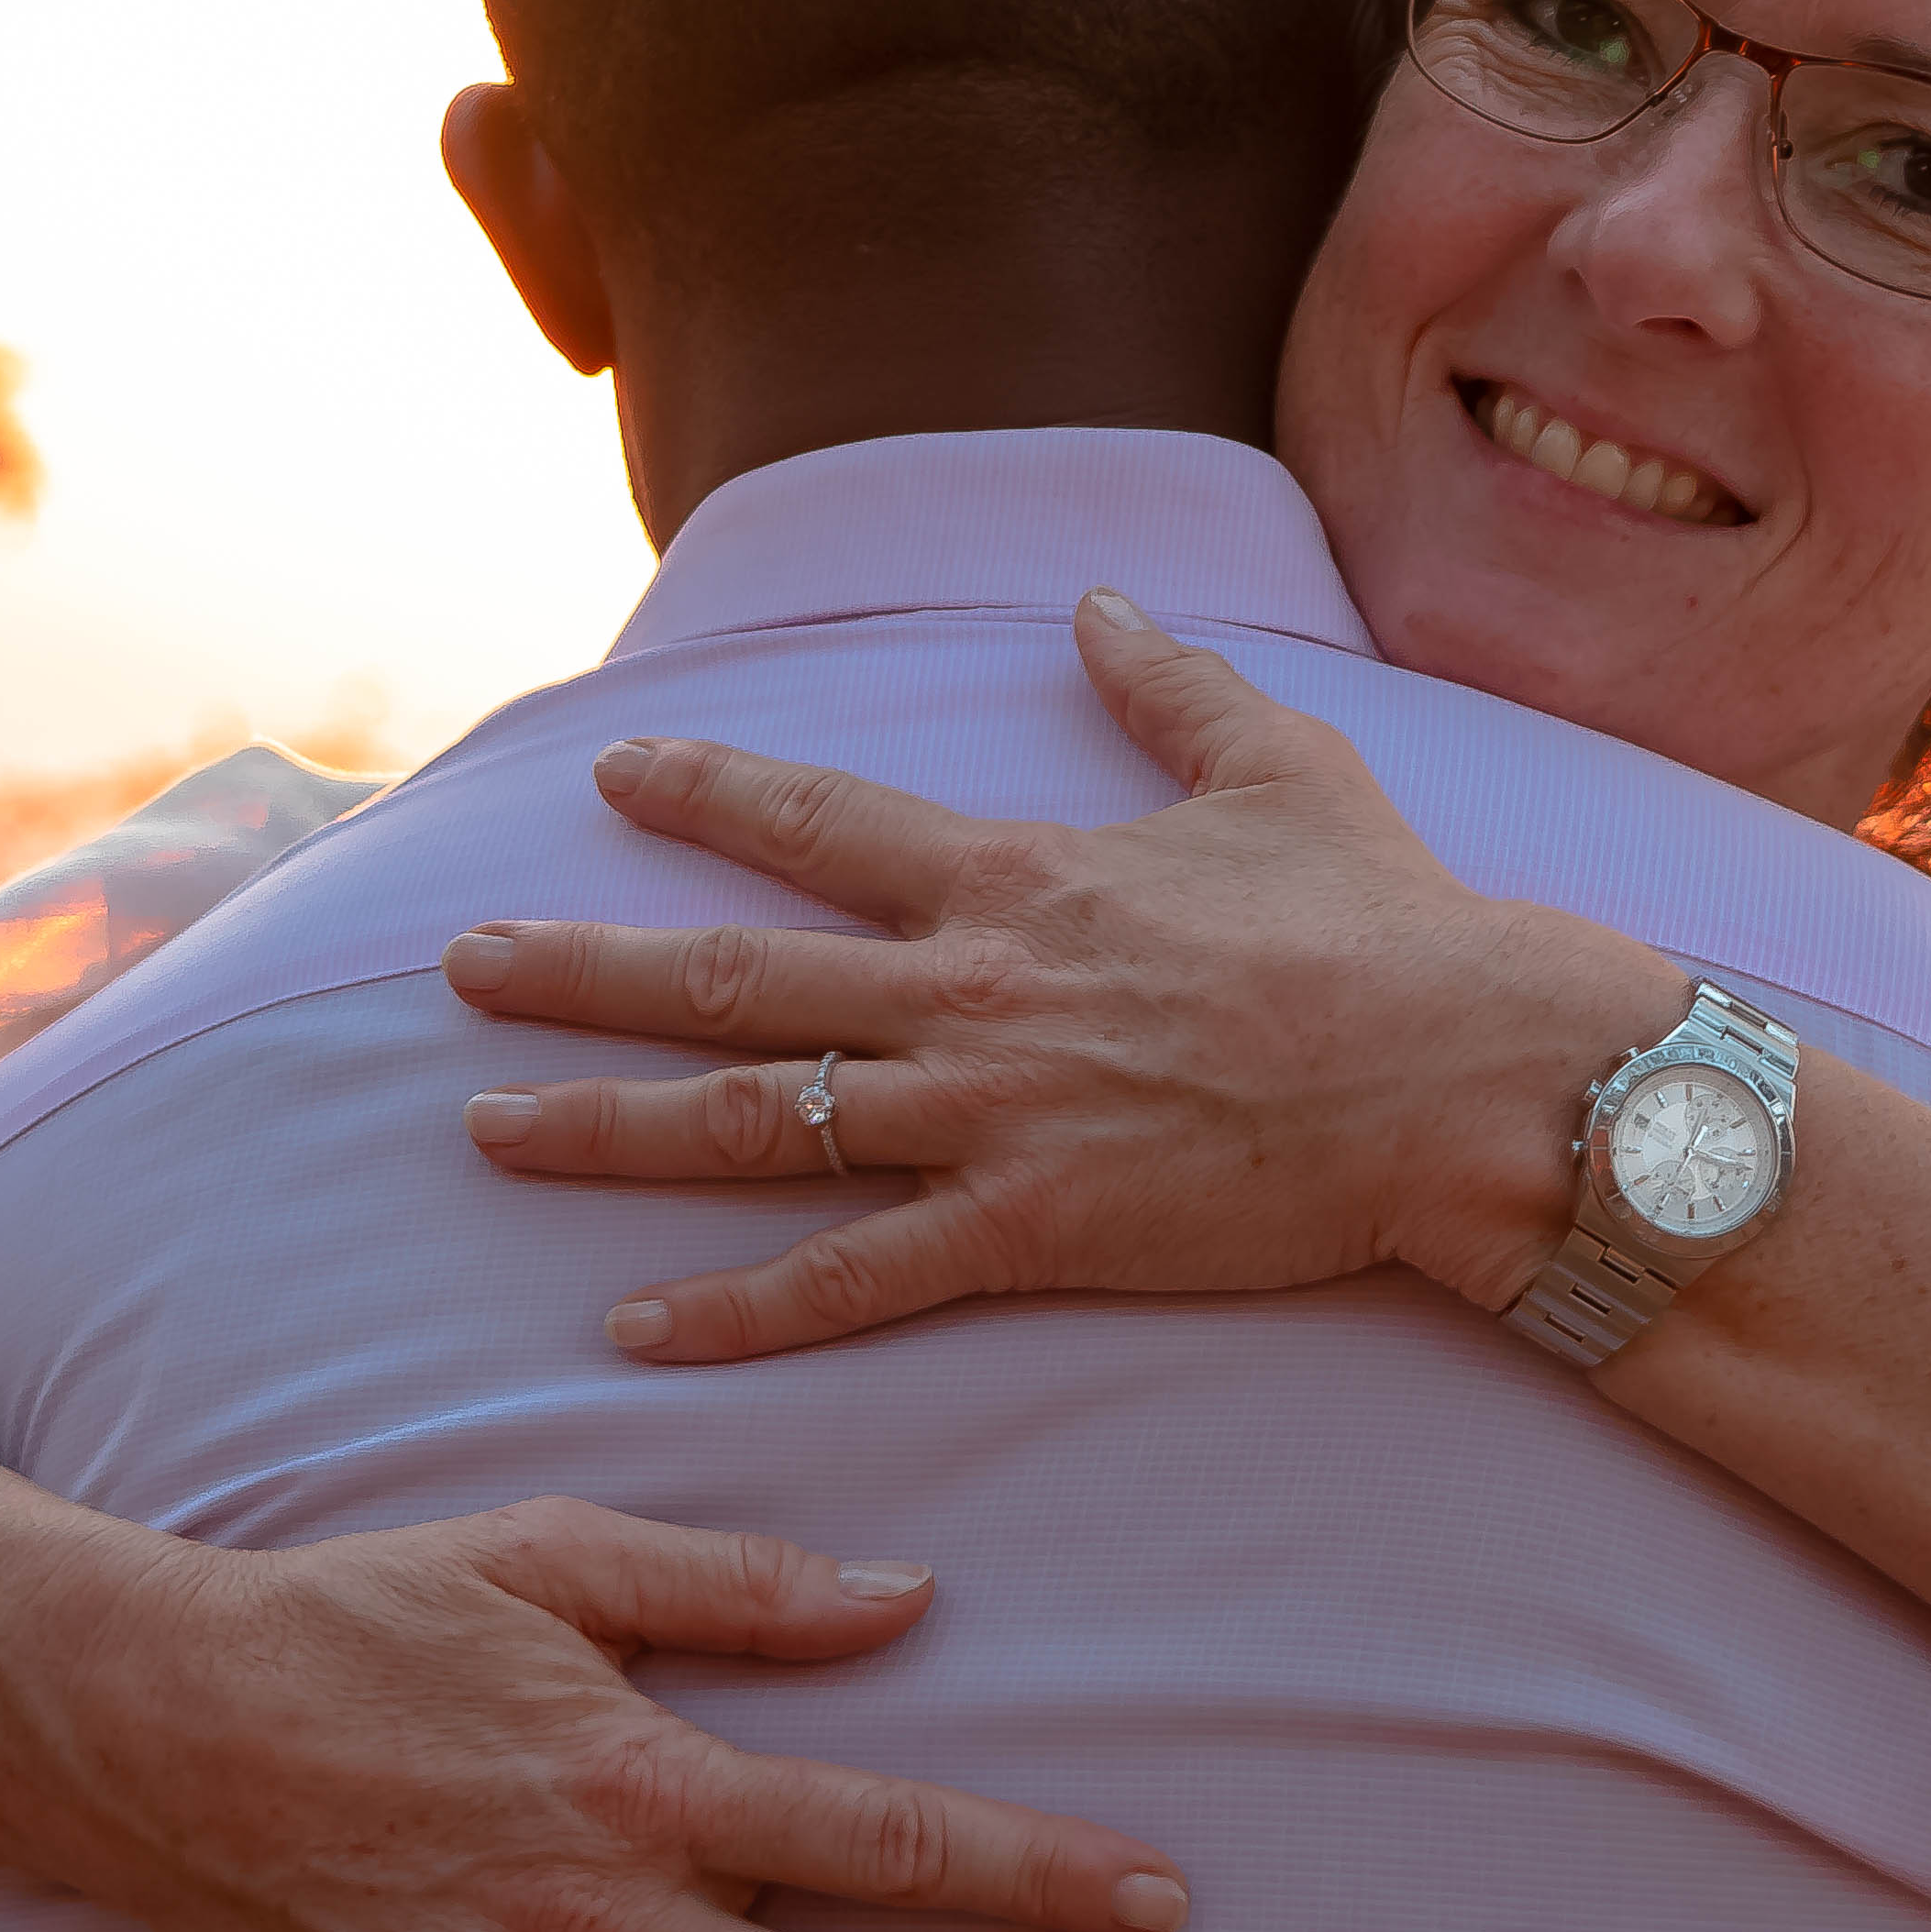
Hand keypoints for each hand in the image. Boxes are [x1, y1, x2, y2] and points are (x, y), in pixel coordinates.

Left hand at [441, 589, 1676, 1359]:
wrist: (1466, 1070)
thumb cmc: (1388, 922)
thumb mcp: (1278, 766)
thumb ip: (1169, 685)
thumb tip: (1100, 600)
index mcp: (1021, 878)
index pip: (821, 824)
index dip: (708, 794)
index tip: (614, 777)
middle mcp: (973, 990)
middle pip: (733, 976)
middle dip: (582, 969)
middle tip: (464, 962)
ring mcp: (991, 1114)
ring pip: (752, 1122)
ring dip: (607, 1127)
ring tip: (487, 1127)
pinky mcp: (1030, 1230)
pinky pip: (848, 1278)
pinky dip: (732, 1310)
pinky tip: (632, 1331)